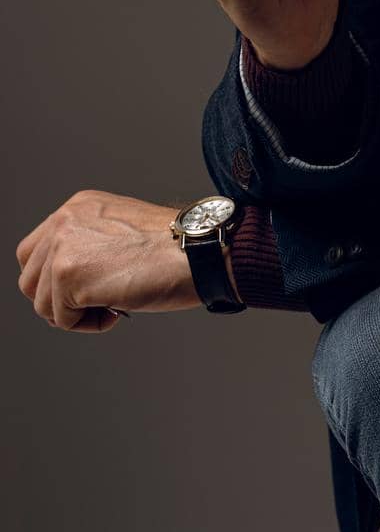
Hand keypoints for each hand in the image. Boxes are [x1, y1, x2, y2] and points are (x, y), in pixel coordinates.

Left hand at [15, 190, 202, 332]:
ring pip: (42, 304)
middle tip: (99, 300)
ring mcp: (63, 246)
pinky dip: (89, 324)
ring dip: (77, 314)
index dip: (56, 280)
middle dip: (60, 300)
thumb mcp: (122, 231)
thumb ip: (90, 244)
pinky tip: (118, 307)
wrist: (198, 252)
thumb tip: (72, 280)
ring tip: (114, 301)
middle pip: (30, 280)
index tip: (88, 287)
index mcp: (78, 207)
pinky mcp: (67, 275)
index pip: (36, 252)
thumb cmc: (175, 248)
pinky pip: (62, 320)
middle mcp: (64, 220)